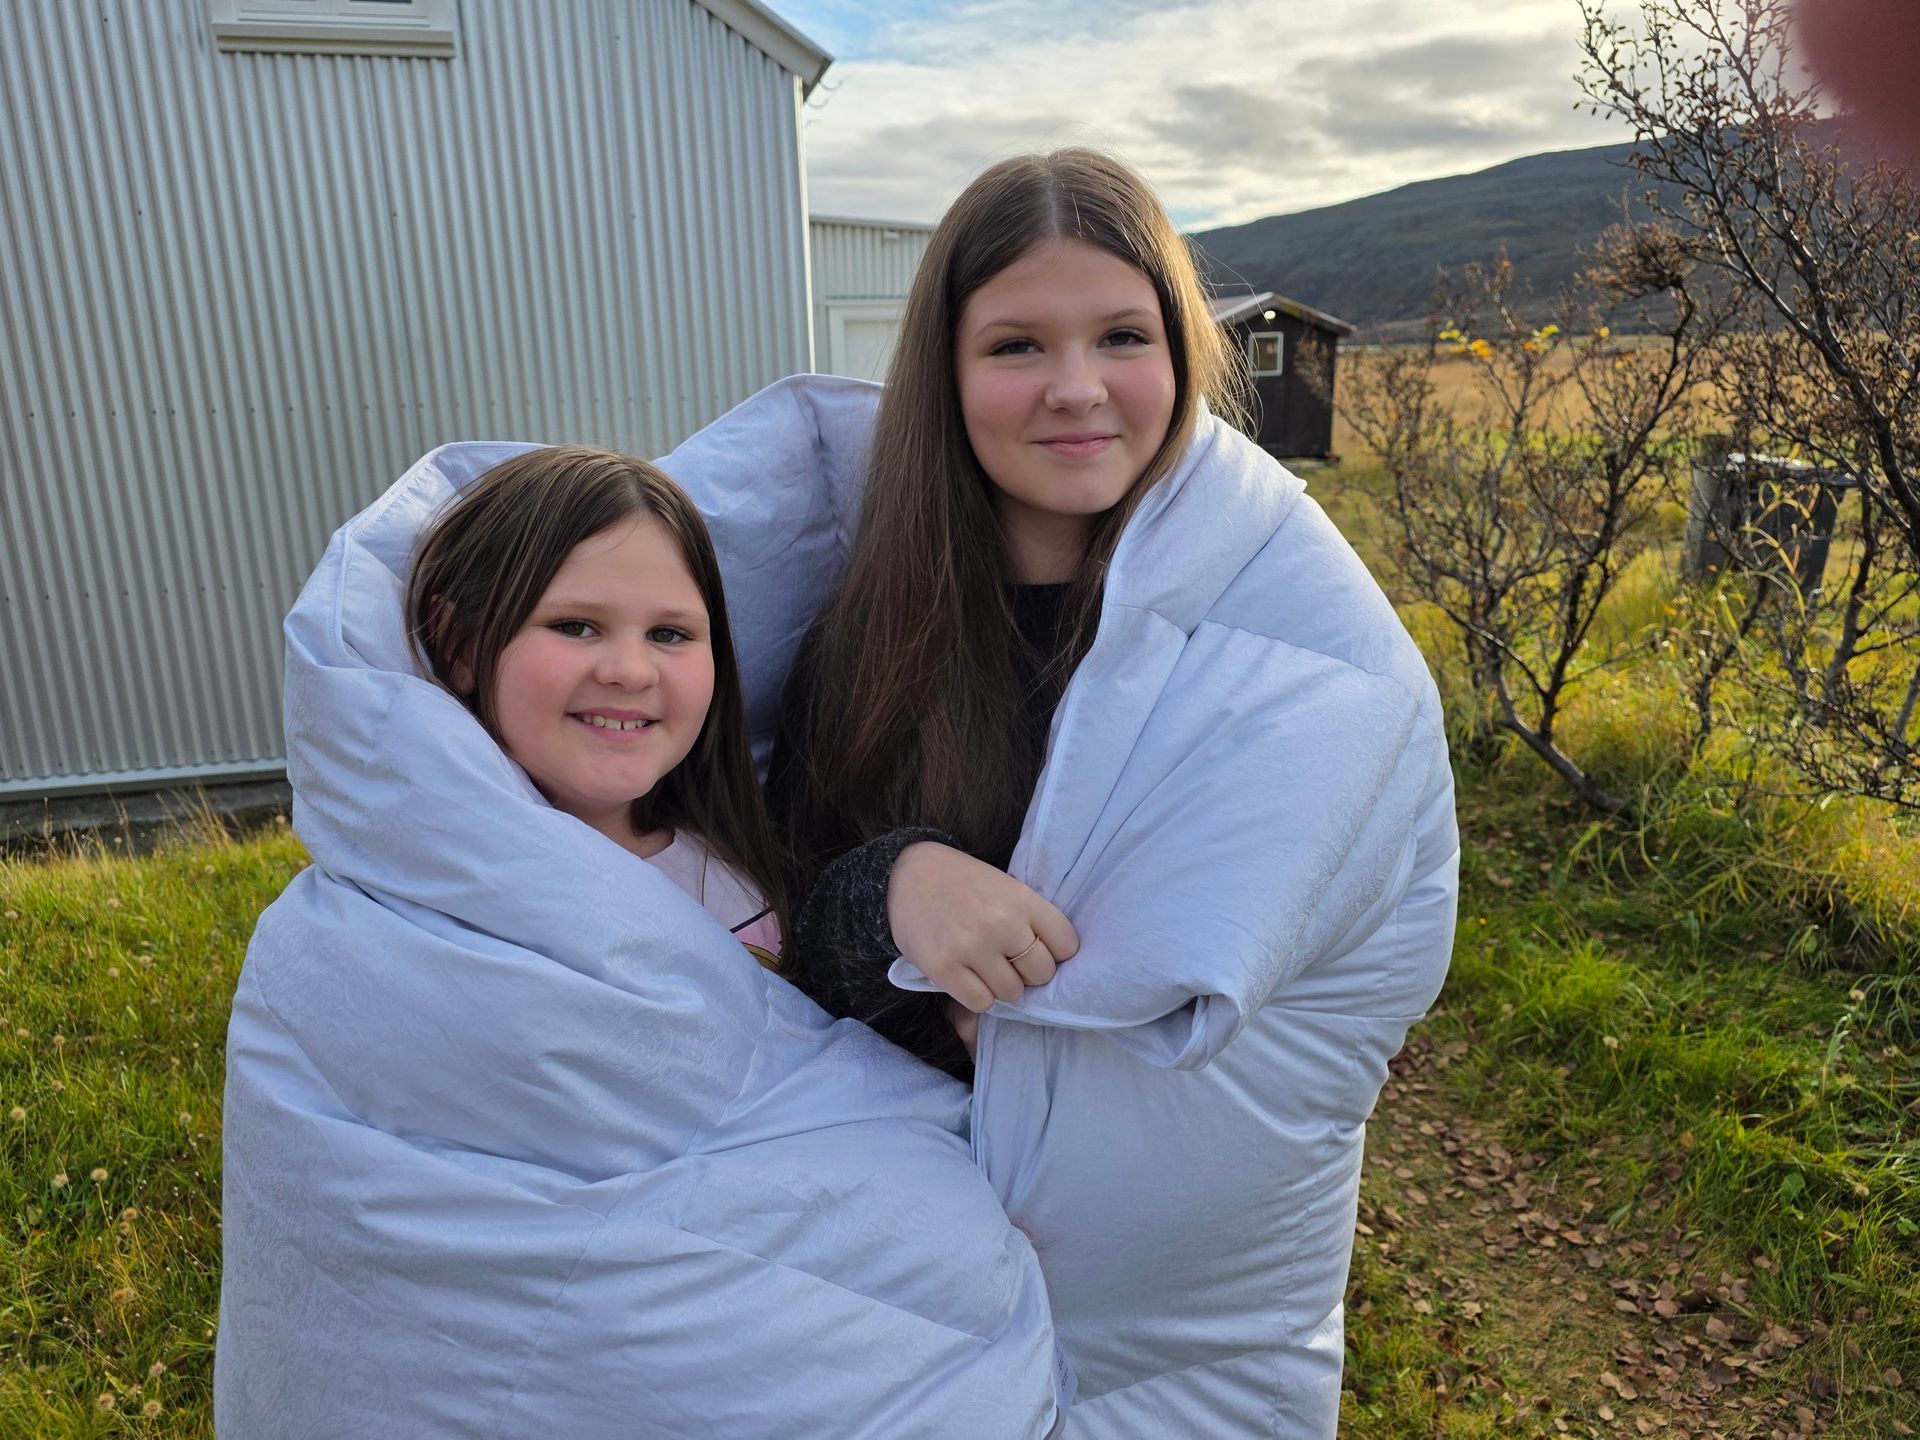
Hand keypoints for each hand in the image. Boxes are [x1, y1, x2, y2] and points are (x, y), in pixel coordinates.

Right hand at [887, 841, 1078, 1013]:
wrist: (907, 874)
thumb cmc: (963, 882)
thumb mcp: (1006, 886)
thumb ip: (1030, 917)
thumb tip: (1055, 959)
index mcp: (1022, 900)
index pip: (1066, 944)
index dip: (1056, 953)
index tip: (1040, 950)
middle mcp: (1001, 924)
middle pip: (1041, 973)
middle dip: (1030, 973)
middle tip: (1010, 962)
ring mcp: (972, 947)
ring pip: (1012, 993)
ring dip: (1002, 986)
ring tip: (985, 968)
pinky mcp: (943, 967)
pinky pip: (981, 1002)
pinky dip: (978, 996)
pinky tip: (968, 977)